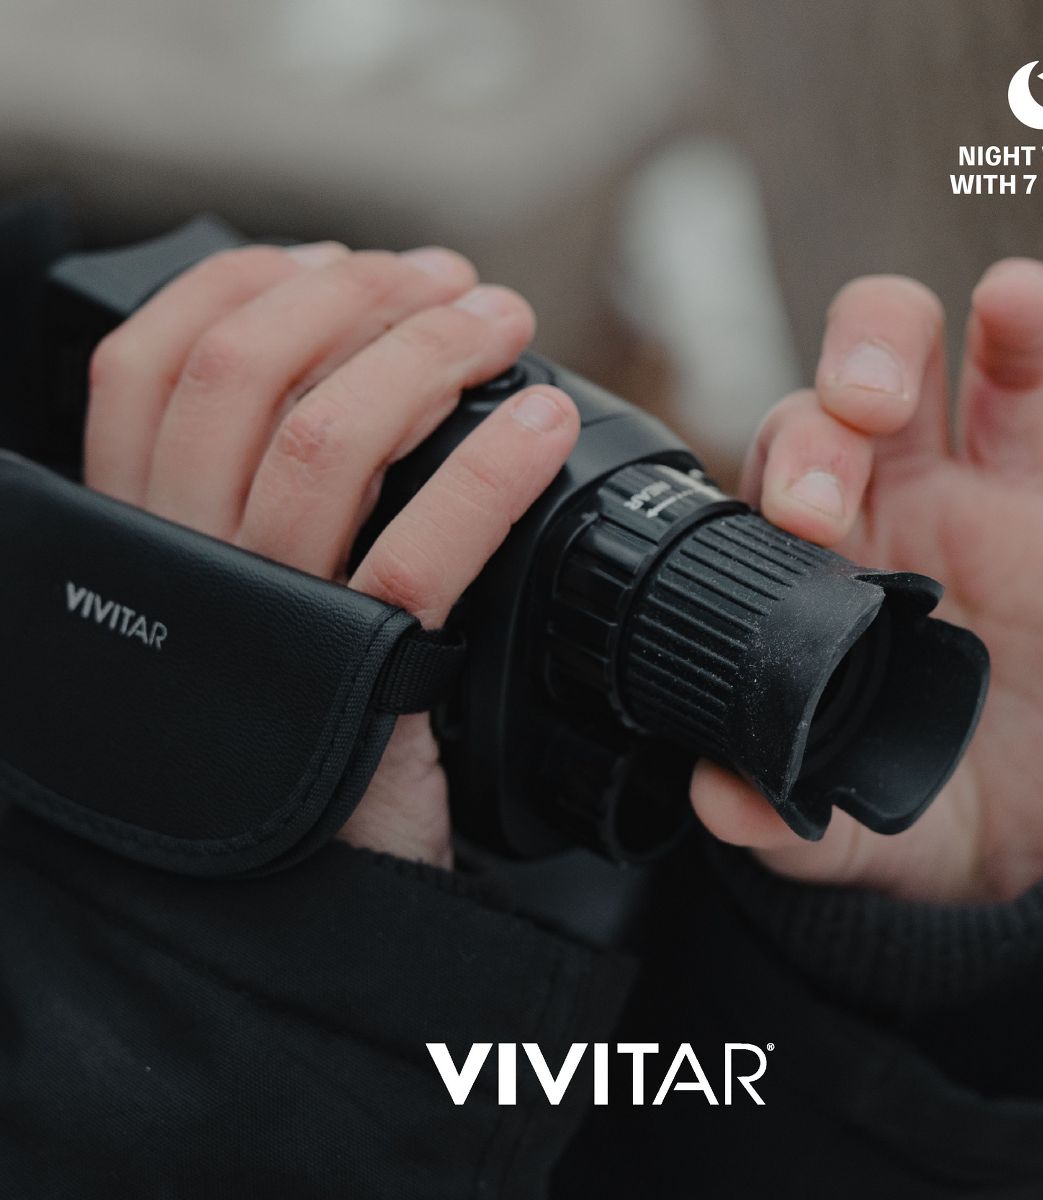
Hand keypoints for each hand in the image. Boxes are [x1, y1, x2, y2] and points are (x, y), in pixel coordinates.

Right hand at [85, 241, 578, 868]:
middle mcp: (183, 563)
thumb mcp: (232, 595)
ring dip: (428, 351)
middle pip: (243, 372)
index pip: (147, 361)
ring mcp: (266, 618)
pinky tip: (540, 427)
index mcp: (141, 531)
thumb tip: (339, 366)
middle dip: (362, 298)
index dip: (249, 285)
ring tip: (501, 322)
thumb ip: (243, 494)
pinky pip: (418, 553)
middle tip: (451, 285)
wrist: (298, 893)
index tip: (345, 266)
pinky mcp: (354, 681)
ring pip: (326, 438)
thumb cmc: (284, 722)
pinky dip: (489, 473)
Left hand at [692, 259, 1042, 902]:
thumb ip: (775, 812)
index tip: (805, 511)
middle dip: (877, 359)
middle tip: (877, 402)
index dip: (797, 457)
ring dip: (1014, 334)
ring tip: (1014, 300)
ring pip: (1011, 387)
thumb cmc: (907, 798)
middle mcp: (912, 506)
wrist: (1017, 843)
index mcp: (829, 550)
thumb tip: (717, 802)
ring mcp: (1014, 519)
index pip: (795, 452)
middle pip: (888, 377)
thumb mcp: (837, 817)